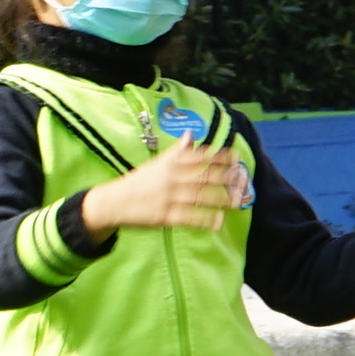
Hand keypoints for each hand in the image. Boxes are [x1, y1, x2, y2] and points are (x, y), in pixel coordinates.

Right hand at [79, 141, 243, 239]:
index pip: (198, 157)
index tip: (235, 156)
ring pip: (200, 197)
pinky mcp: (165, 216)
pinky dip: (204, 220)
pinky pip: (189, 218)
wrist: (112, 202)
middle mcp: (171, 179)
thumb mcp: (156, 163)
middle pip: (203, 176)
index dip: (218, 156)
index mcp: (168, 165)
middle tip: (242, 178)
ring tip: (237, 200)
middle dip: (225, 177)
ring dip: (220, 199)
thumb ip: (176, 151)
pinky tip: (218, 221)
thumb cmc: (137, 182)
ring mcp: (168, 198)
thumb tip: (191, 134)